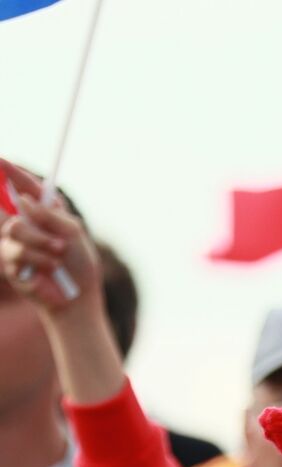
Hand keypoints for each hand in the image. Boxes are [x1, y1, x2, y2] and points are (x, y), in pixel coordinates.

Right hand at [0, 158, 99, 310]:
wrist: (76, 298)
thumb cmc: (80, 265)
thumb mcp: (74, 234)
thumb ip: (52, 216)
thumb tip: (25, 201)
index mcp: (45, 213)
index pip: (25, 188)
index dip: (11, 173)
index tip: (0, 159)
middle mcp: (26, 225)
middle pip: (11, 209)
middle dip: (37, 226)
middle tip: (59, 245)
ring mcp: (15, 244)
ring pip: (13, 230)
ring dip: (41, 245)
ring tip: (58, 258)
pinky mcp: (10, 263)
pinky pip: (16, 253)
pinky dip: (38, 261)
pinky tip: (49, 271)